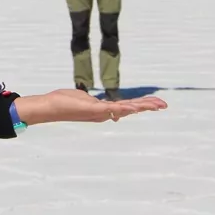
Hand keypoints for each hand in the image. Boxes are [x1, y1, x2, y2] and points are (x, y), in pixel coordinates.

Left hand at [13, 89, 166, 124]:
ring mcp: (100, 112)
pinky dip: (126, 108)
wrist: (50, 107)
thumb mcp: (85, 101)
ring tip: (158, 105)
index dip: (142, 105)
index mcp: (103, 110)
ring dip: (142, 107)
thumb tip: (108, 109)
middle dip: (148, 106)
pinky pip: (114, 108)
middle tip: (164, 105)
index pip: (127, 107)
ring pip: (126, 109)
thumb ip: (98, 104)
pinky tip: (136, 107)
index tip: (157, 104)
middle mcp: (104, 113)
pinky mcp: (94, 110)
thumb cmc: (64, 102)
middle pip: (131, 109)